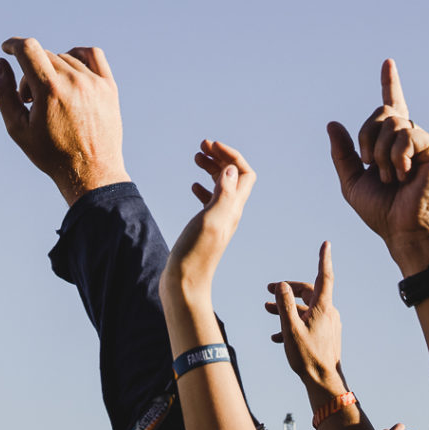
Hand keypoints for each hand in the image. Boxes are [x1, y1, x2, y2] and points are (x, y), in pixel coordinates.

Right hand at [0, 39, 127, 204]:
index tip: (6, 49)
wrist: (92, 172)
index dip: (13, 44)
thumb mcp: (17, 129)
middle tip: (30, 101)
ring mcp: (95, 82)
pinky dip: (77, 56)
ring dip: (51, 71)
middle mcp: (74, 81)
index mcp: (50, 91)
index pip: (28, 49)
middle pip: (43, 56)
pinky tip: (70, 72)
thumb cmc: (52, 154)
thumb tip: (0, 64)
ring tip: (50, 98)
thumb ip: (4, 94)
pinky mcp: (109, 86)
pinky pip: (92, 55)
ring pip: (64, 57)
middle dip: (30, 72)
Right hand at [162, 141, 256, 300]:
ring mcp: (218, 220)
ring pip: (221, 186)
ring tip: (196, 157)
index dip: (232, 155)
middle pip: (234, 176)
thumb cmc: (195, 255)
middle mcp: (229, 212)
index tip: (211, 146)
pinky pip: (209, 201)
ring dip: (212, 168)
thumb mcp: (210, 221)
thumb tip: (231, 169)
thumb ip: (222, 194)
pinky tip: (192, 184)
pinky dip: (203, 186)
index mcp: (233, 208)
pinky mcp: (205, 227)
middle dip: (221, 157)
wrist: (184, 283)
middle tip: (202, 145)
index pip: (245, 173)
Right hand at [266, 241, 348, 400]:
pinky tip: (276, 335)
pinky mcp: (325, 334)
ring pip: (305, 308)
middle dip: (287, 290)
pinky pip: (307, 322)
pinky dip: (292, 324)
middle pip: (307, 292)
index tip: (326, 244)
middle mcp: (328, 312)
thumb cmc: (307, 357)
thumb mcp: (290, 329)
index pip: (324, 276)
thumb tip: (281, 285)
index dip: (323, 258)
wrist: (324, 382)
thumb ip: (285, 305)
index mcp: (322, 307)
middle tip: (267, 290)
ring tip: (266, 310)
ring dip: (286, 308)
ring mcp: (328, 324)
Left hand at [328, 60, 428, 271]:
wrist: (404, 231)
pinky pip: (408, 134)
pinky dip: (397, 155)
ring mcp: (426, 141)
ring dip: (382, 153)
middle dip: (367, 138)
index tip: (388, 62)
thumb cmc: (382, 212)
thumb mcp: (351, 181)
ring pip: (393, 123)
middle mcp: (411, 138)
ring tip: (392, 177)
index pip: (391, 106)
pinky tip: (405, 174)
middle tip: (371, 166)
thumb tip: (332, 123)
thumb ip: (343, 153)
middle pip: (382, 112)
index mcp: (392, 144)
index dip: (389, 83)